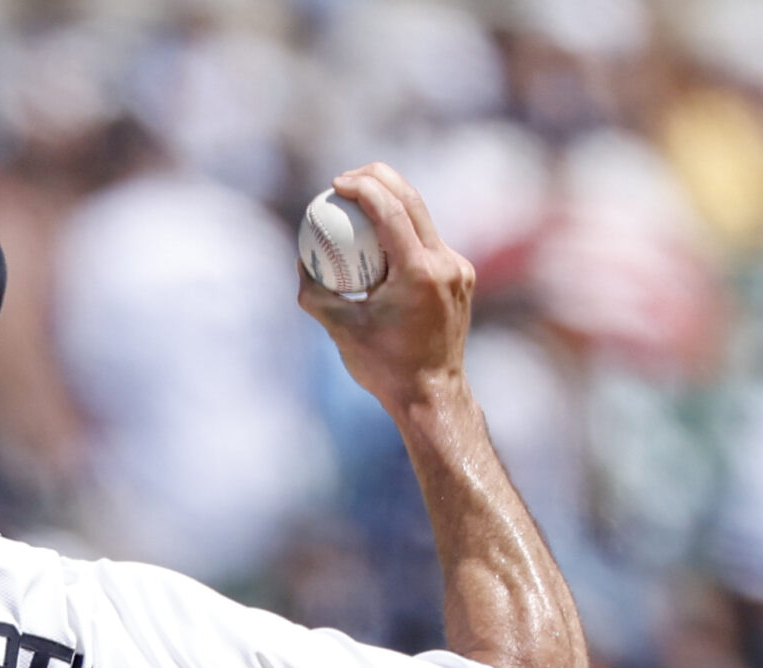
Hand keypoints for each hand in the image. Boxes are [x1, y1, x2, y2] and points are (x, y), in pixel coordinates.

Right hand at [298, 162, 475, 415]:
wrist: (432, 394)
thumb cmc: (383, 368)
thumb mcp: (340, 330)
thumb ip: (315, 293)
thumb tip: (302, 260)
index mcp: (418, 273)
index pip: (392, 211)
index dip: (363, 187)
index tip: (336, 183)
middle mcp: (445, 264)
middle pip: (412, 201)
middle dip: (379, 178)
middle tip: (347, 178)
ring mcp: (459, 268)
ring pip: (423, 218)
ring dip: (391, 202)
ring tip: (359, 202)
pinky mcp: (461, 276)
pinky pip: (427, 242)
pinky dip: (401, 233)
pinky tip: (378, 241)